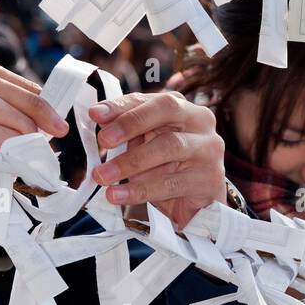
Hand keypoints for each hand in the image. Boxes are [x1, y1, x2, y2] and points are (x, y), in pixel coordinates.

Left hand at [89, 89, 226, 230]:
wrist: (198, 205)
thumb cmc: (170, 169)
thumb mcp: (146, 145)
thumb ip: (127, 130)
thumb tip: (99, 115)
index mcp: (184, 108)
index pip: (152, 99)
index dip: (123, 106)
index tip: (95, 114)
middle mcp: (201, 123)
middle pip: (167, 111)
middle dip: (131, 124)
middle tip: (102, 141)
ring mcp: (209, 150)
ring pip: (169, 147)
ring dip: (131, 161)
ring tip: (103, 175)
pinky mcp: (209, 179)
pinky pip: (170, 183)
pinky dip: (140, 190)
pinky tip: (118, 195)